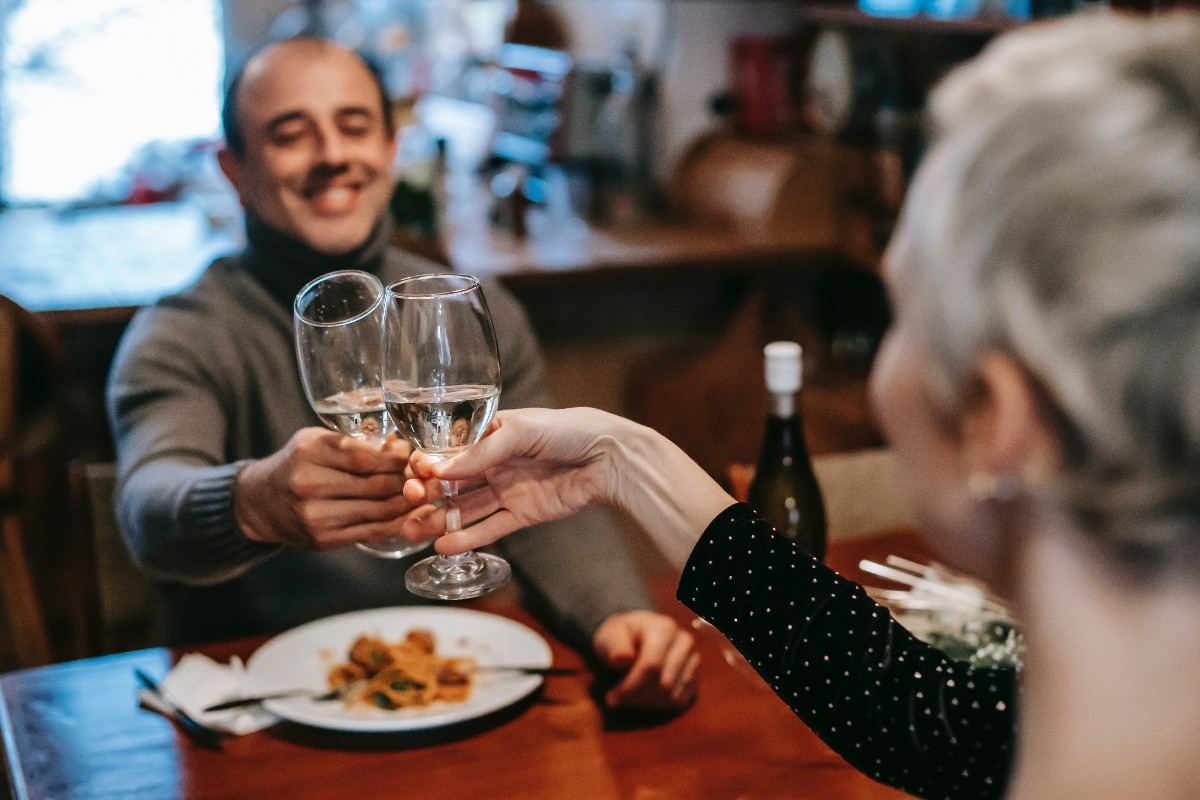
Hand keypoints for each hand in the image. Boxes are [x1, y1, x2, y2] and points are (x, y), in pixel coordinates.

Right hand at [234, 428, 427, 549]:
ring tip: (426, 495)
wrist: (261, 502)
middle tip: (428, 478)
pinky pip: (372, 532)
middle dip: (408, 481)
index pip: (366, 456)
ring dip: (408, 504)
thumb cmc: (296, 464)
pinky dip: (397, 524)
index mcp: (309, 451)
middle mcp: (309, 484)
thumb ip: (357, 443)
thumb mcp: (317, 441)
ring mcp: (316, 515)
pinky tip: (412, 517)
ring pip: (379, 510)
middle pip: (376, 484)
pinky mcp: (324, 539)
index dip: (397, 458)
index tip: (413, 456)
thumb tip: (403, 447)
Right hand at [401, 408, 624, 551]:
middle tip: (407, 503)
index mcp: (491, 433)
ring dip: (438, 519)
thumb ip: (481, 453)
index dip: (429, 463)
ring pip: (465, 508)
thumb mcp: (521, 431)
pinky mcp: (523, 514)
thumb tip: (439, 470)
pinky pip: (490, 528)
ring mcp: (507, 489)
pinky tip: (443, 545)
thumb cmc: (569, 430)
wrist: (610, 457)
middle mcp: (495, 462)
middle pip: (452, 482)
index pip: (450, 451)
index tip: (413, 473)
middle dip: (427, 493)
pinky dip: (468, 537)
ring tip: (410, 531)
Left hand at [592, 611, 698, 710]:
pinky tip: (642, 699)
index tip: (611, 697)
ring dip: (645, 704)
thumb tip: (621, 659)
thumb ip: (615, 647)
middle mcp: (684, 643)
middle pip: (664, 684)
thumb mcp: (610, 636)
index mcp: (664, 628)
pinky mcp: (695, 677)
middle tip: (615, 700)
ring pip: (672, 696)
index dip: (631, 686)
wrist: (635, 635)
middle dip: (636, 698)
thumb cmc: (621, 636)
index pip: (652, 665)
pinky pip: (679, 701)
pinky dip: (658, 706)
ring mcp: (693, 660)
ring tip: (627, 698)